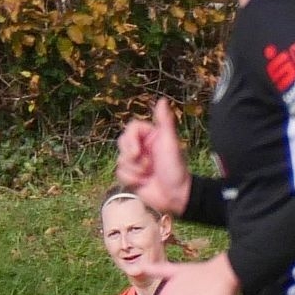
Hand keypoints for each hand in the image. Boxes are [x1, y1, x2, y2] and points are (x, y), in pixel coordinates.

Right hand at [114, 98, 191, 214]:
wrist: (175, 195)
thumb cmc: (175, 168)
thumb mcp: (170, 142)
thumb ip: (165, 121)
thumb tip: (162, 99)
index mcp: (151, 136)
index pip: (131, 129)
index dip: (131, 140)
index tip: (138, 151)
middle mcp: (141, 147)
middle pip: (121, 143)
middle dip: (131, 157)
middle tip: (146, 164)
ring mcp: (135, 162)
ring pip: (119, 160)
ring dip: (134, 170)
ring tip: (149, 175)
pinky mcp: (129, 176)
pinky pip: (119, 173)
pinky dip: (131, 179)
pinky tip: (142, 183)